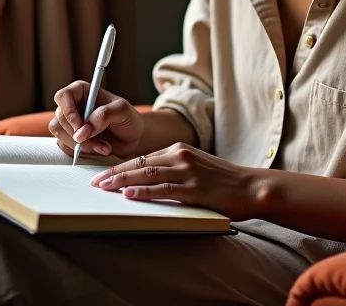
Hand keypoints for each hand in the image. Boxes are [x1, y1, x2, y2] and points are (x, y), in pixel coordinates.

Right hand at [50, 81, 143, 159]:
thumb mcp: (122, 111)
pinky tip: (99, 150)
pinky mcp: (71, 139)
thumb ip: (103, 115)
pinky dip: (81, 152)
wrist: (132, 138)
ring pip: (60, 133)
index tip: (79, 125)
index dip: (67, 110)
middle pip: (60, 118)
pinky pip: (65, 146)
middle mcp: (74, 106)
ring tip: (103, 146)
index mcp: (84, 92)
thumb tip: (82, 131)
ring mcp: (71, 123)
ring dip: (81, 144)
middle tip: (97, 140)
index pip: (63, 95)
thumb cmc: (128, 119)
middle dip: (77, 133)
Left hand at [89, 142, 258, 220]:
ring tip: (103, 188)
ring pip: (147, 174)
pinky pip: (163, 190)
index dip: (121, 166)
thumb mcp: (196, 166)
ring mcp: (187, 172)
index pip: (143, 156)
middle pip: (140, 163)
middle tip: (95, 182)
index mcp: (179, 149)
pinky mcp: (194, 189)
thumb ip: (173, 168)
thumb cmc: (223, 180)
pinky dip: (144, 192)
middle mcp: (181, 156)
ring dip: (122, 181)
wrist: (250, 186)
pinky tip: (129, 195)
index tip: (102, 174)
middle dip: (115, 173)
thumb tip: (146, 178)